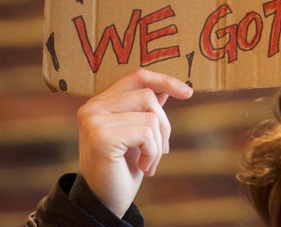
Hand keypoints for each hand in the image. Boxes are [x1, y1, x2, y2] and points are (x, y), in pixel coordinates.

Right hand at [76, 69, 192, 216]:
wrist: (105, 202)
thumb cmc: (122, 168)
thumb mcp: (137, 134)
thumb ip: (145, 110)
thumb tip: (164, 89)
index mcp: (99, 103)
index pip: (137, 77)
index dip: (164, 80)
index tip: (188, 92)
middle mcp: (92, 108)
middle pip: (148, 96)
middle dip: (163, 125)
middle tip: (160, 150)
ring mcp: (93, 121)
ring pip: (150, 116)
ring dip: (158, 143)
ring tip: (148, 162)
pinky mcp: (101, 137)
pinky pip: (146, 133)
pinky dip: (152, 152)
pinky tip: (142, 167)